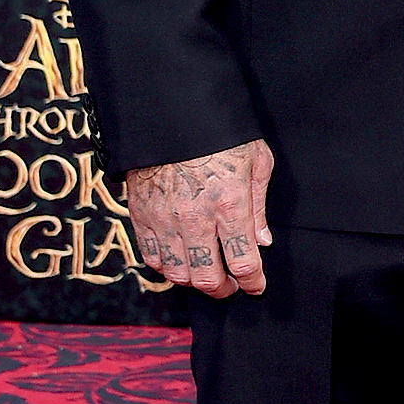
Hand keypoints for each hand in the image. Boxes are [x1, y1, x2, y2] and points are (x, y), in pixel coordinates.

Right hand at [126, 138, 274, 298]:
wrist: (174, 114)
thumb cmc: (223, 135)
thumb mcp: (257, 160)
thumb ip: (259, 205)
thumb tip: (261, 241)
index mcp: (230, 204)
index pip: (243, 260)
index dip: (252, 281)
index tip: (256, 287)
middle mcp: (196, 218)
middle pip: (207, 277)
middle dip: (223, 289)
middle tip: (231, 287)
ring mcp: (165, 220)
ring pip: (177, 274)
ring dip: (194, 282)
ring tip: (207, 276)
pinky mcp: (141, 216)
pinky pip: (152, 258)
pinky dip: (167, 268)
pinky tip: (180, 262)